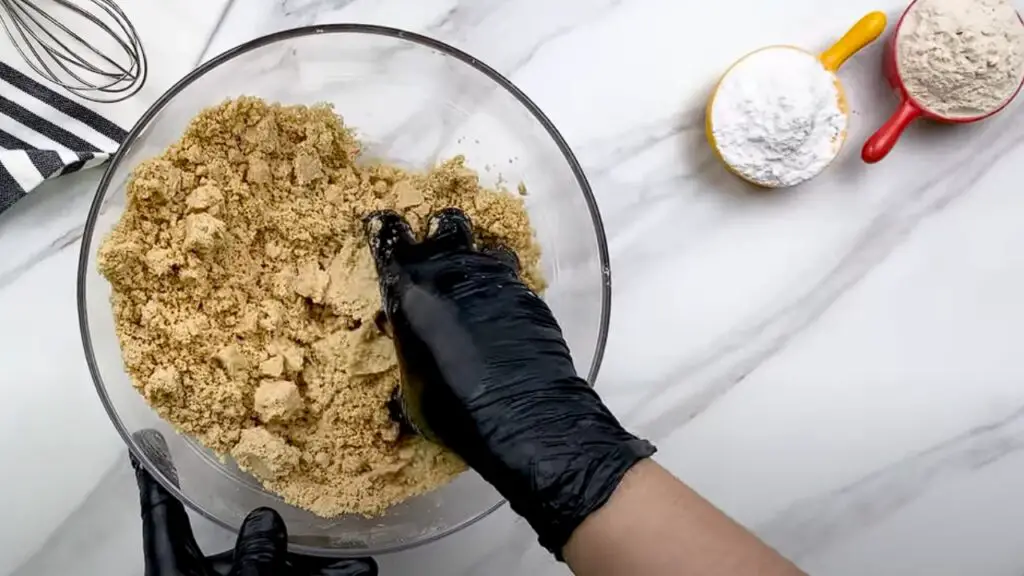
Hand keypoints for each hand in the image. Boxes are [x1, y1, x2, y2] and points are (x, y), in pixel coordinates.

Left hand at [131, 430, 376, 575]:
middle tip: (322, 524)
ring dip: (320, 570)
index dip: (155, 478)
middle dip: (289, 540)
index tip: (148, 444)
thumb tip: (264, 520)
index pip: (162, 519)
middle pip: (240, 548)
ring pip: (277, 574)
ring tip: (360, 568)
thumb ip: (253, 561)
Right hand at [365, 208, 654, 555]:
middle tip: (439, 253)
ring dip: (477, 260)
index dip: (387, 232)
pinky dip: (505, 289)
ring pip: (484, 248)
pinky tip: (505, 312)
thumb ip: (409, 352)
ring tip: (475, 284)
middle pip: (444, 225)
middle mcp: (451, 273)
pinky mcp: (528, 293)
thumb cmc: (455, 412)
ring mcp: (494, 279)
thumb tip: (408, 347)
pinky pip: (512, 278)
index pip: (390, 239)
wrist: (523, 417)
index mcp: (410, 292)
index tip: (386, 232)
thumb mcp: (413, 390)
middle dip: (440, 232)